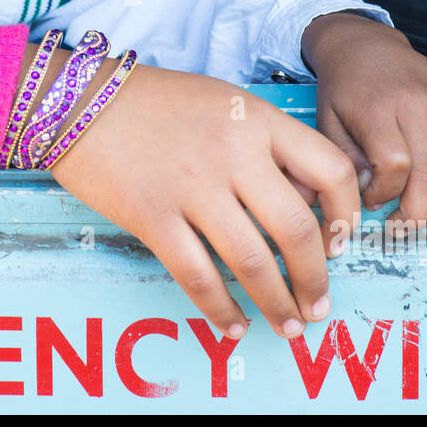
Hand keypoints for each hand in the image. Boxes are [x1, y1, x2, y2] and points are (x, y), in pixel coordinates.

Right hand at [45, 53, 361, 339]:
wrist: (80, 101)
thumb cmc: (156, 102)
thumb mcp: (225, 103)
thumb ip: (265, 143)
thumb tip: (301, 203)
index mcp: (257, 119)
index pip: (330, 169)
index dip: (346, 215)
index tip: (340, 243)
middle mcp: (232, 153)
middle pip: (296, 228)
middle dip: (314, 278)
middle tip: (318, 304)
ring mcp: (191, 187)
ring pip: (251, 261)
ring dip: (276, 302)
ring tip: (288, 325)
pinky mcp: (152, 216)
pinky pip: (197, 275)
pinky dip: (220, 308)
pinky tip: (233, 324)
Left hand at [301, 12, 426, 237]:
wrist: (360, 42)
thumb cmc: (342, 89)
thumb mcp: (328, 122)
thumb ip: (348, 159)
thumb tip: (371, 195)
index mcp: (376, 112)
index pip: (394, 165)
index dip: (386, 193)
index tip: (374, 202)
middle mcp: (412, 104)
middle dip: (422, 210)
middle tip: (412, 232)